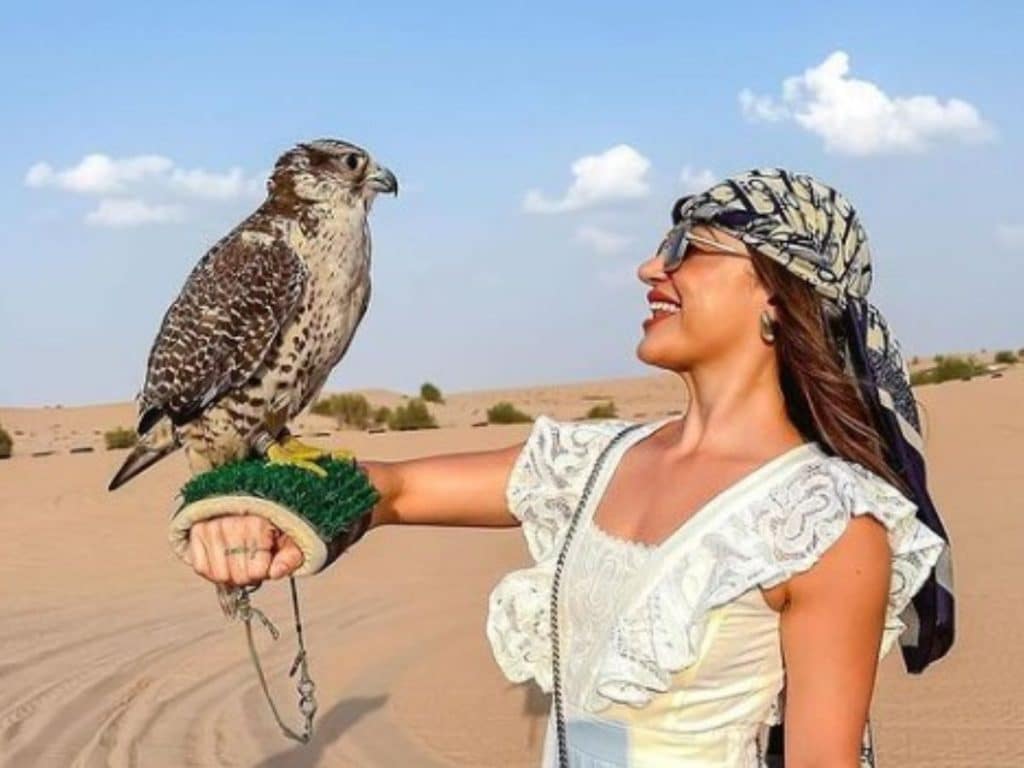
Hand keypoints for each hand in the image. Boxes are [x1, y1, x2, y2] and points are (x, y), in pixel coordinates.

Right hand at [186, 515, 304, 585]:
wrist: (248, 500)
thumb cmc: (271, 523)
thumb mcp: (291, 537)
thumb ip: (290, 557)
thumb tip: (276, 572)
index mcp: (259, 524)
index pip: (257, 572)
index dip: (262, 573)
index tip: (264, 563)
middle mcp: (232, 523)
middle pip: (238, 576)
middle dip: (247, 575)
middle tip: (250, 562)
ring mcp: (212, 526)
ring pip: (218, 575)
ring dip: (229, 574)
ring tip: (237, 559)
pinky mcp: (196, 530)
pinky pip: (200, 567)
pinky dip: (211, 570)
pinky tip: (222, 559)